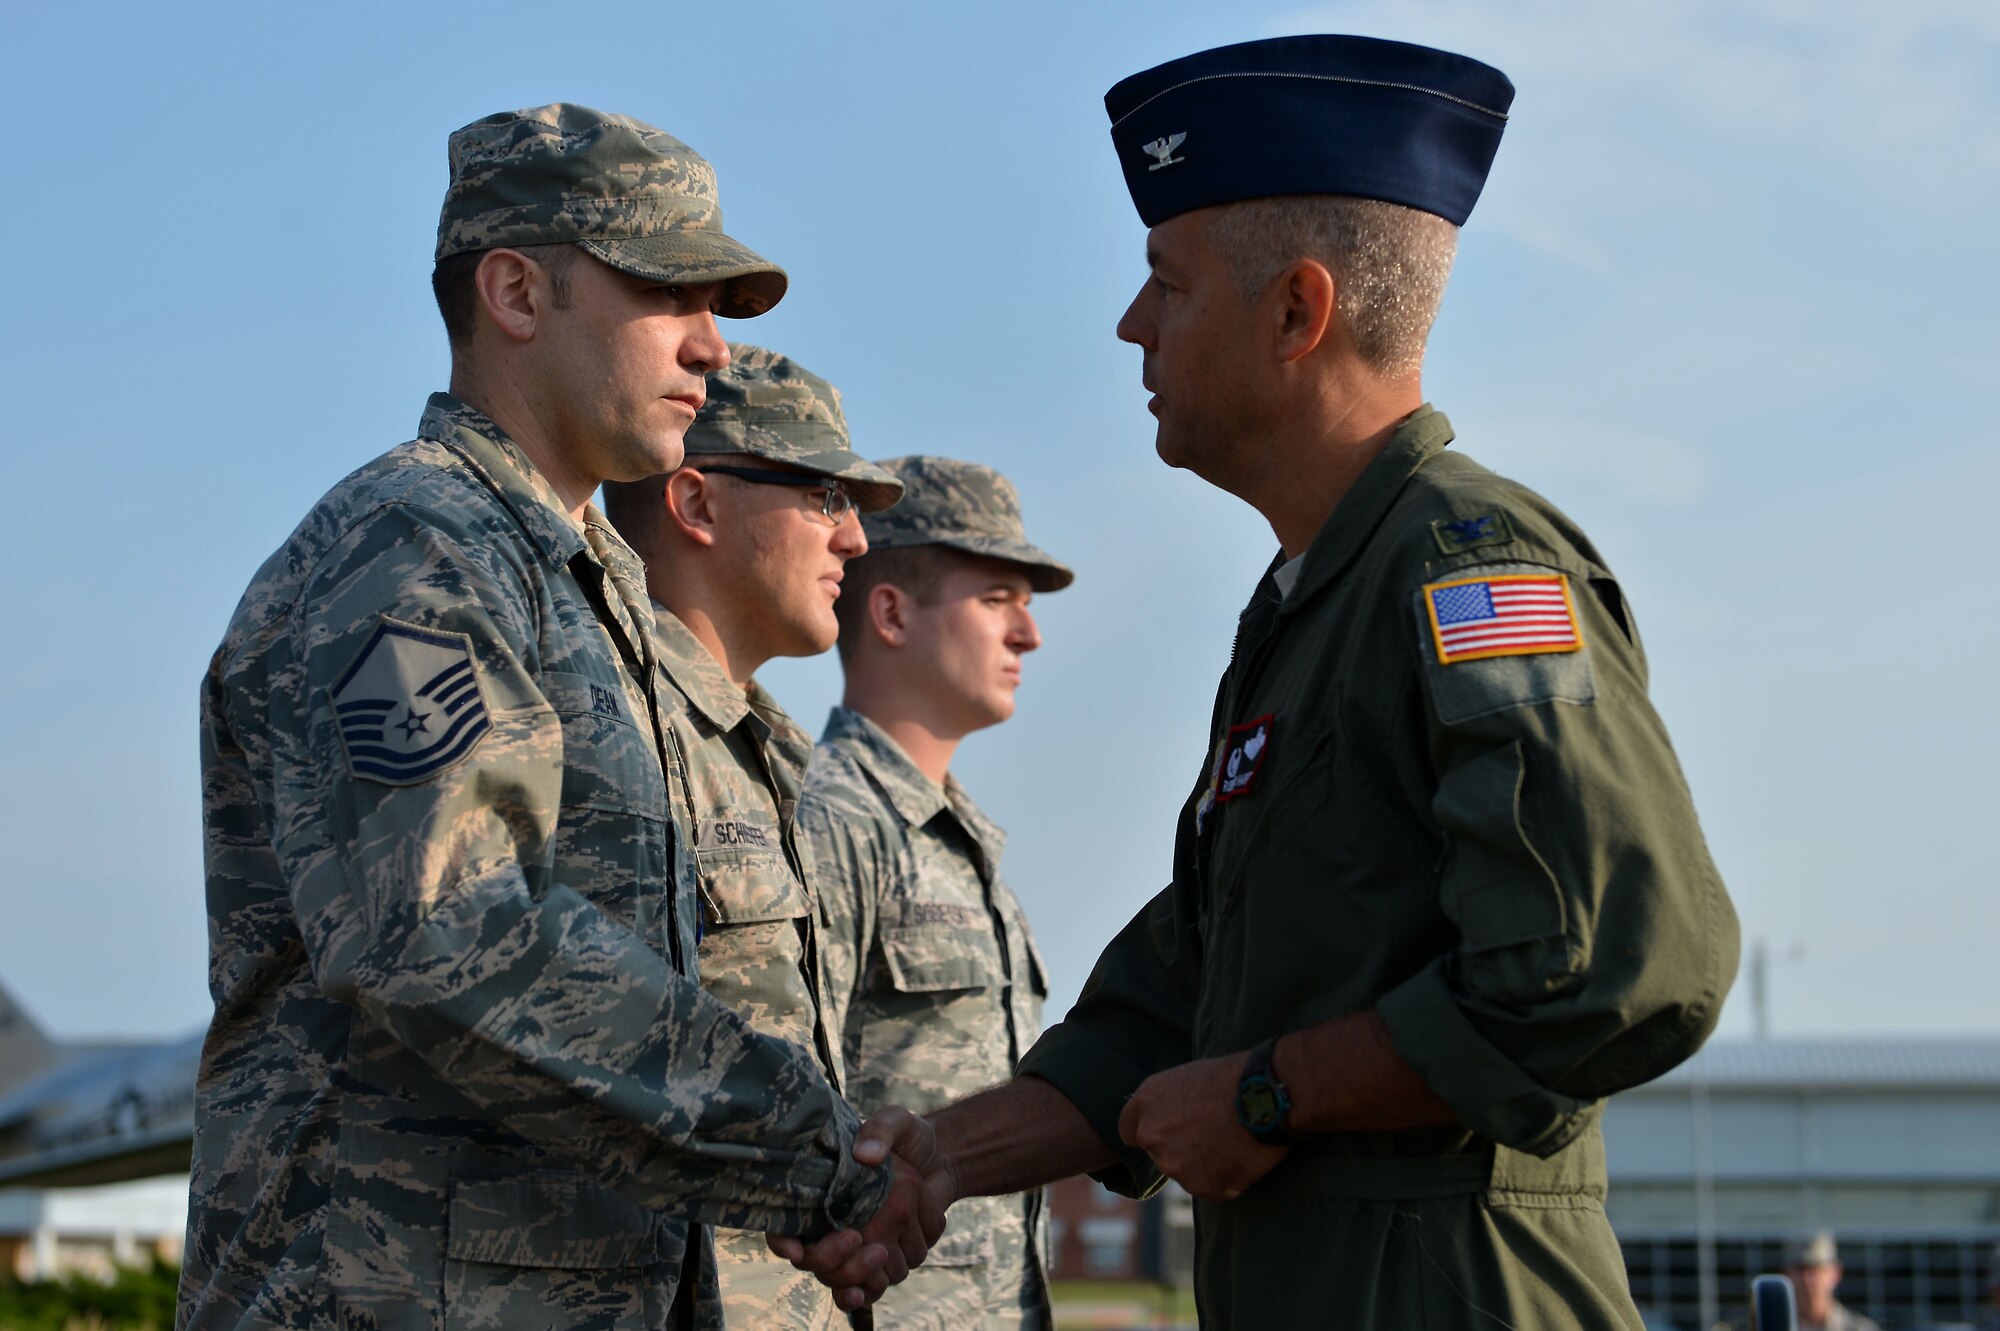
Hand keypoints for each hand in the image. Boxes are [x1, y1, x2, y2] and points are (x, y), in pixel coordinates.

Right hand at [769, 1106, 954, 1308]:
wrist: (943, 1162)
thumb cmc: (911, 1138)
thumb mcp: (898, 1122)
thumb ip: (880, 1130)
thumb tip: (865, 1154)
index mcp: (821, 1187)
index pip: (784, 1220)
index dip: (782, 1239)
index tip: (798, 1247)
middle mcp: (829, 1221)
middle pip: (813, 1260)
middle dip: (831, 1258)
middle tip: (858, 1238)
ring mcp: (853, 1246)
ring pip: (841, 1278)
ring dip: (862, 1270)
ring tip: (885, 1249)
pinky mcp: (876, 1262)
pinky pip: (866, 1289)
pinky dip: (868, 1290)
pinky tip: (870, 1286)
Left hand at [1117, 1051, 1289, 1200]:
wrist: (1263, 1096)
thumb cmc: (1232, 1076)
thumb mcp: (1188, 1077)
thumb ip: (1169, 1103)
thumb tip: (1170, 1115)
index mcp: (1146, 1103)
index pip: (1128, 1130)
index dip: (1150, 1132)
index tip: (1166, 1133)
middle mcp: (1151, 1136)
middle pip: (1159, 1153)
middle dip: (1179, 1149)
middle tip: (1210, 1137)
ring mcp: (1174, 1165)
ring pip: (1185, 1172)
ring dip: (1202, 1165)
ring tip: (1230, 1143)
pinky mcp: (1200, 1187)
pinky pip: (1210, 1187)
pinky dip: (1224, 1178)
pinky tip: (1240, 1157)